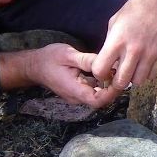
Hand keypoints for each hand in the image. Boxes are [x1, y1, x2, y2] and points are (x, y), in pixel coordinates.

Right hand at [0, 44, 114, 108]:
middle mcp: (77, 97)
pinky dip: (101, 83)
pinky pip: (93, 91)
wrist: (33, 65)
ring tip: (116, 69)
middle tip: (122, 72)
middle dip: (113, 88)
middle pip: (101, 100)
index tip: (120, 79)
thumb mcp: (67, 55)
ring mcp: (77, 96)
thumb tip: (105, 63)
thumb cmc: (49, 59)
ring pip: (98, 95)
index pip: (98, 101)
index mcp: (74, 90)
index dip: (112, 93)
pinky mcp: (78, 91)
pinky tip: (106, 70)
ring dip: (108, 85)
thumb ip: (86, 60)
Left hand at [91, 0, 156, 94]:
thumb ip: (110, 43)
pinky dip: (148, 72)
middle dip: (118, 81)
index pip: (100, 70)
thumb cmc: (136, 9)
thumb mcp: (115, 22)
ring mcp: (151, 55)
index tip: (104, 71)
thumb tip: (108, 61)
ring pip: (138, 81)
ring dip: (134, 77)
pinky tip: (147, 62)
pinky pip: (153, 75)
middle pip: (121, 82)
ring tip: (135, 67)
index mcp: (117, 41)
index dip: (100, 74)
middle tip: (120, 75)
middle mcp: (133, 51)